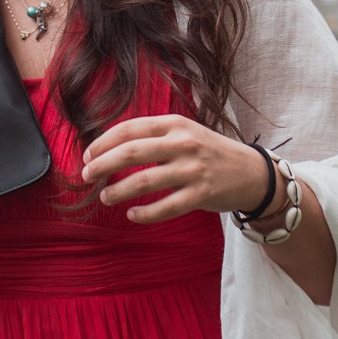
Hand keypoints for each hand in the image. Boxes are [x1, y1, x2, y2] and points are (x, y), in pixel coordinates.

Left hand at [80, 115, 266, 223]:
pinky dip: (144, 213)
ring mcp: (192, 170)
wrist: (250, 172)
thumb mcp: (184, 132)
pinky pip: (165, 207)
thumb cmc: (208, 152)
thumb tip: (110, 148)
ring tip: (105, 197)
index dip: (103, 143)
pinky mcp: (200, 195)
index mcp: (174, 124)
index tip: (87, 155)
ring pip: (144, 181)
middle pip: (131, 153)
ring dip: (119, 190)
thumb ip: (154, 137)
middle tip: (87, 176)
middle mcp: (182, 143)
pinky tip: (132, 214)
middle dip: (102, 165)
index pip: (130, 129)